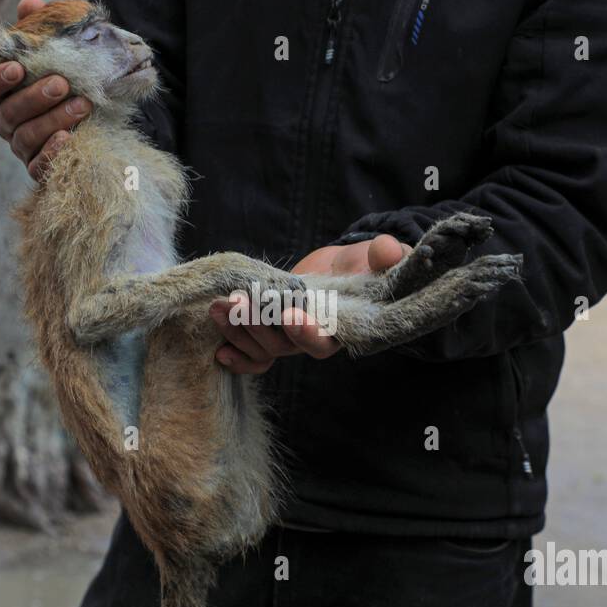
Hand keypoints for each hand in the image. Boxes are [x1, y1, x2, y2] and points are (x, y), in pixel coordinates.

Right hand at [0, 0, 92, 179]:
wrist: (101, 116)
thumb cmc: (70, 79)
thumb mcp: (61, 51)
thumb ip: (42, 28)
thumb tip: (29, 3)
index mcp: (3, 94)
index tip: (17, 68)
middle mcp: (7, 122)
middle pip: (8, 113)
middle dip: (33, 97)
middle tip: (61, 83)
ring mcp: (23, 147)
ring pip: (25, 137)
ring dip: (52, 120)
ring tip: (82, 104)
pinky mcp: (40, 168)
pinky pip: (39, 165)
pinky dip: (51, 152)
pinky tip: (68, 138)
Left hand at [208, 234, 410, 373]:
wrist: (344, 268)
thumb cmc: (367, 266)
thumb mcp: (381, 257)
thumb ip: (386, 256)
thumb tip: (388, 250)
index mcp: (341, 330)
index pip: (323, 342)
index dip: (306, 332)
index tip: (289, 313)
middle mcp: (313, 341)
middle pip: (283, 346)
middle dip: (257, 324)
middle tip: (236, 300)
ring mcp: (289, 340)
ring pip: (262, 348)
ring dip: (238, 330)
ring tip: (218, 305)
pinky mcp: (271, 333)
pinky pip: (252, 355)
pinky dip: (236, 355)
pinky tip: (219, 350)